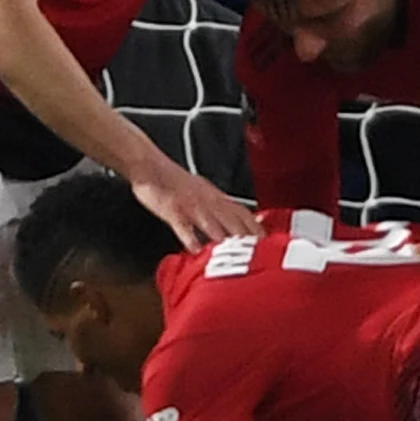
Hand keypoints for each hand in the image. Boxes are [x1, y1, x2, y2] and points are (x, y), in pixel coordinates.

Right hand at [133, 160, 254, 247]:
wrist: (150, 165)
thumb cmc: (175, 182)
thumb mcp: (203, 191)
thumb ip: (220, 207)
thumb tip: (238, 222)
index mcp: (215, 196)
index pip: (243, 212)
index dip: (257, 228)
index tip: (269, 243)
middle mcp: (207, 200)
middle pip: (232, 219)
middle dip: (246, 238)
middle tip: (258, 255)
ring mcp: (190, 204)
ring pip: (211, 222)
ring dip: (223, 238)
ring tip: (234, 255)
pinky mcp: (171, 208)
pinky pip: (183, 224)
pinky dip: (189, 237)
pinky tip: (195, 250)